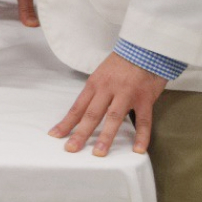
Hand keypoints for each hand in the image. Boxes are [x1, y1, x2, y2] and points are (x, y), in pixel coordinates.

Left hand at [51, 53, 166, 156]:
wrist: (145, 48)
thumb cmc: (122, 62)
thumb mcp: (102, 73)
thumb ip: (96, 92)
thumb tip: (86, 110)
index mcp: (95, 83)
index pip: (78, 106)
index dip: (66, 122)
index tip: (56, 135)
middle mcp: (108, 89)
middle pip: (91, 114)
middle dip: (80, 133)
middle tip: (71, 149)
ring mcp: (127, 94)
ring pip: (114, 118)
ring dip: (105, 137)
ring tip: (98, 153)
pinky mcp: (145, 98)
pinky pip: (144, 121)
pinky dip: (141, 136)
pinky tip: (138, 150)